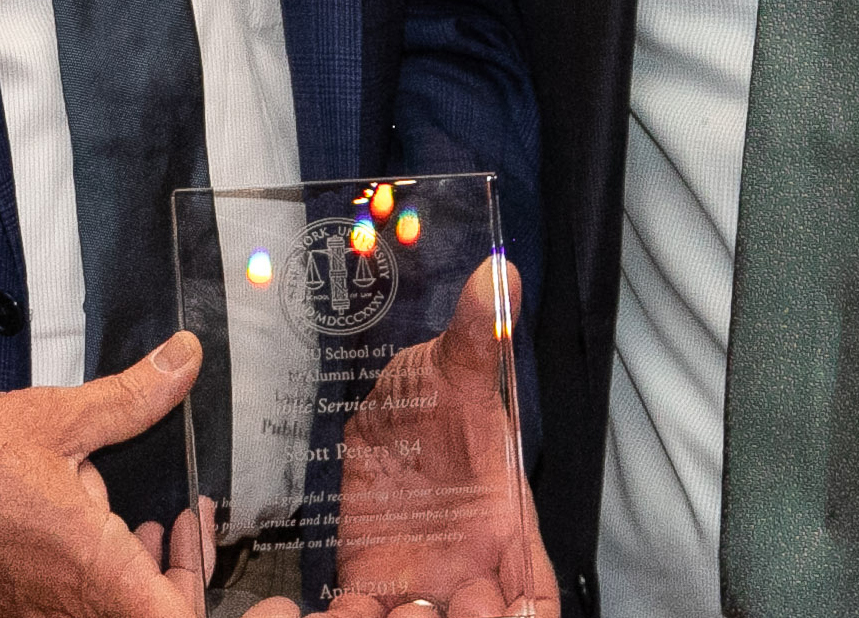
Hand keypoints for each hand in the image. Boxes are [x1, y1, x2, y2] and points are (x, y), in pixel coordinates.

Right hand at [0, 332, 263, 617]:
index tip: (200, 529)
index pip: (174, 613)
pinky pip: (76, 605)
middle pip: (152, 612)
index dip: (197, 576)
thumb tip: (177, 365)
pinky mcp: (14, 607)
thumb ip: (130, 397)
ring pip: (114, 610)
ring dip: (140, 574)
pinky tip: (88, 525)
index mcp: (93, 567)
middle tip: (185, 521)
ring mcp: (39, 611)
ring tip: (144, 523)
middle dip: (179, 569)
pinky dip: (98, 575)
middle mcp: (69, 604)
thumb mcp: (55, 418)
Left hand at [328, 256, 557, 617]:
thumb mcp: (455, 369)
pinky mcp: (371, 586)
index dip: (522, 615)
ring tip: (370, 606)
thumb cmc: (438, 399)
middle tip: (418, 603)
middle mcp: (468, 568)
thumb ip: (477, 336)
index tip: (494, 599)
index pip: (534, 599)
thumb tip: (498, 274)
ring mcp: (420, 583)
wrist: (386, 416)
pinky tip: (324, 613)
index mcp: (505, 528)